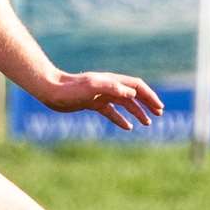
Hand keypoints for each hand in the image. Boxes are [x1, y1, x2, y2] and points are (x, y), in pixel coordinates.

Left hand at [40, 71, 163, 129]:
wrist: (50, 90)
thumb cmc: (70, 89)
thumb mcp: (92, 87)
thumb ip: (112, 88)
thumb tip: (132, 93)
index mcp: (112, 81)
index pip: (137, 87)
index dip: (149, 96)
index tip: (159, 108)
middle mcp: (109, 87)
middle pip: (134, 94)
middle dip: (148, 103)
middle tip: (159, 114)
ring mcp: (101, 95)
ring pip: (125, 104)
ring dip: (138, 112)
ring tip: (147, 123)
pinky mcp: (93, 103)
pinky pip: (111, 112)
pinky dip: (121, 119)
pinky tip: (127, 127)